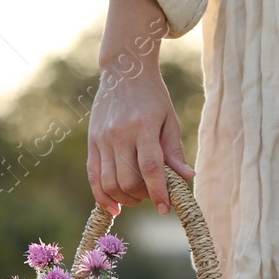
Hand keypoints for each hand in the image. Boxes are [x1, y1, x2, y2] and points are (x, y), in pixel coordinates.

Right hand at [87, 0, 194, 215]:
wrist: (123, 69)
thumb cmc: (152, 96)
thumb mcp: (169, 119)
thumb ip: (174, 151)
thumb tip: (187, 179)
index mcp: (143, 126)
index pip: (150, 168)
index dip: (158, 192)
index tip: (165, 209)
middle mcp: (120, 134)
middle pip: (128, 180)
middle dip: (143, 196)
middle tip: (153, 195)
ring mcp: (102, 139)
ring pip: (109, 183)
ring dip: (125, 199)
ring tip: (137, 198)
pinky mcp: (92, 142)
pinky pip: (93, 176)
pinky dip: (102, 197)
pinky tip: (114, 208)